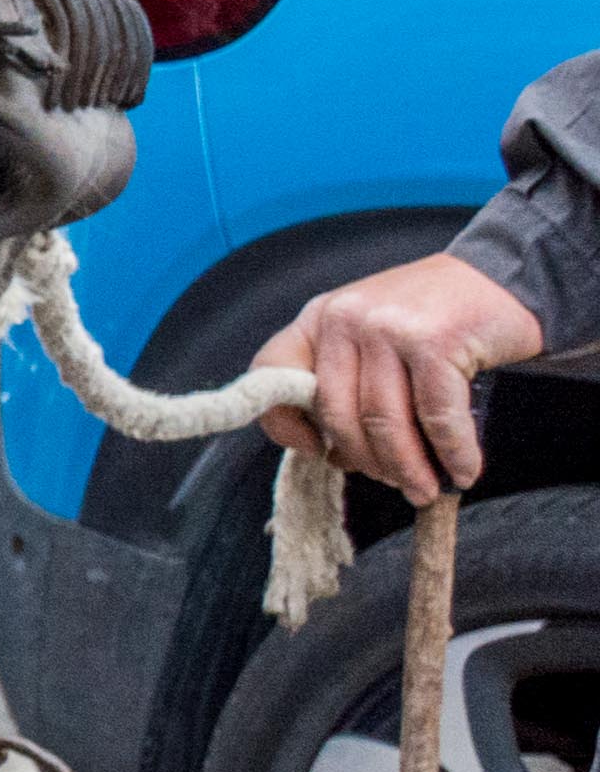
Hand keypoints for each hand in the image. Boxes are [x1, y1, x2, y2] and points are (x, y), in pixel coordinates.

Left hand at [255, 254, 549, 498]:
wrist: (501, 282)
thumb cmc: (432, 322)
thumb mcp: (371, 339)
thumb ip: (347, 381)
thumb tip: (335, 455)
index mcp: (318, 319)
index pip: (270, 372)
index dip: (282, 422)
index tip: (314, 453)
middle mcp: (344, 319)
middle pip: (336, 412)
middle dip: (366, 461)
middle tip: (396, 485)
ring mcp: (387, 328)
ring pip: (384, 421)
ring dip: (408, 468)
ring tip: (425, 489)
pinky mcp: (435, 341)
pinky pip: (436, 416)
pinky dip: (452, 452)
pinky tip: (463, 470)